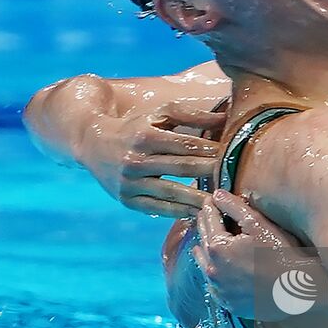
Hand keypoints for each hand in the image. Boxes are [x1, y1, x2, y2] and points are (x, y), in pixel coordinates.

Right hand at [82, 99, 226, 216]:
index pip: (186, 145)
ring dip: (199, 198)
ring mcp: (129, 183)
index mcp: (144, 136)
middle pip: (182, 168)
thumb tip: (227, 117)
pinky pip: (158, 209)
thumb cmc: (135, 126)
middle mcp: (135, 160)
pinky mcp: (127, 200)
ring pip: (172, 193)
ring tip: (223, 202)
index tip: (233, 155)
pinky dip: (180, 212)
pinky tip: (199, 213)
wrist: (93, 143)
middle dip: (210, 173)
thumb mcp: (159, 114)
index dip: (211, 150)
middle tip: (235, 179)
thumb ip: (193, 115)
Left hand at [193, 190, 319, 319]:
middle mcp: (213, 271)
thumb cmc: (282, 254)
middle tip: (208, 215)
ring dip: (206, 251)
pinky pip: (215, 286)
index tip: (211, 200)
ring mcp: (220, 290)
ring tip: (208, 241)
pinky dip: (214, 274)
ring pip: (204, 266)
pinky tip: (220, 269)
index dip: (210, 207)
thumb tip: (217, 194)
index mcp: (218, 248)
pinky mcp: (229, 304)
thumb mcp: (259, 225)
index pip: (209, 220)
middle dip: (206, 226)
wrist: (298, 290)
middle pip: (203, 242)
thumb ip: (235, 207)